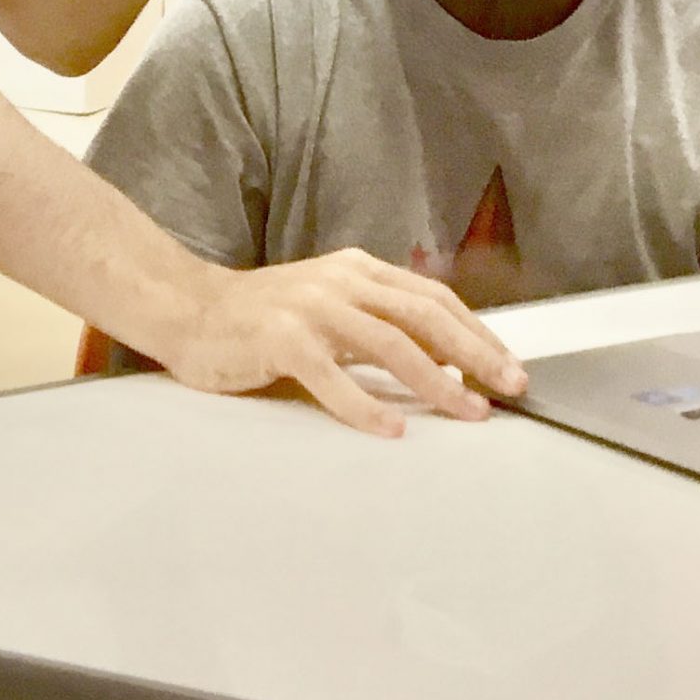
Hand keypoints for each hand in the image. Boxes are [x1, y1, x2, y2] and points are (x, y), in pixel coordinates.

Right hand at [155, 248, 529, 436]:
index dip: (477, 331)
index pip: (433, 298)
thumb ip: (376, 322)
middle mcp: (341, 282)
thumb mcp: (328, 304)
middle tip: (510, 387)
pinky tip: (393, 429)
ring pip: (390, 344)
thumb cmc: (261, 317)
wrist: (189, 310)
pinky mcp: (281, 341)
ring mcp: (310, 309)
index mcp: (357, 270)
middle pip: (424, 316)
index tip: (509, 366)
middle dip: (475, 353)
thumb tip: (443, 360)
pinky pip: (332, 377)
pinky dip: (366, 406)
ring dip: (436, 382)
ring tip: (468, 412)